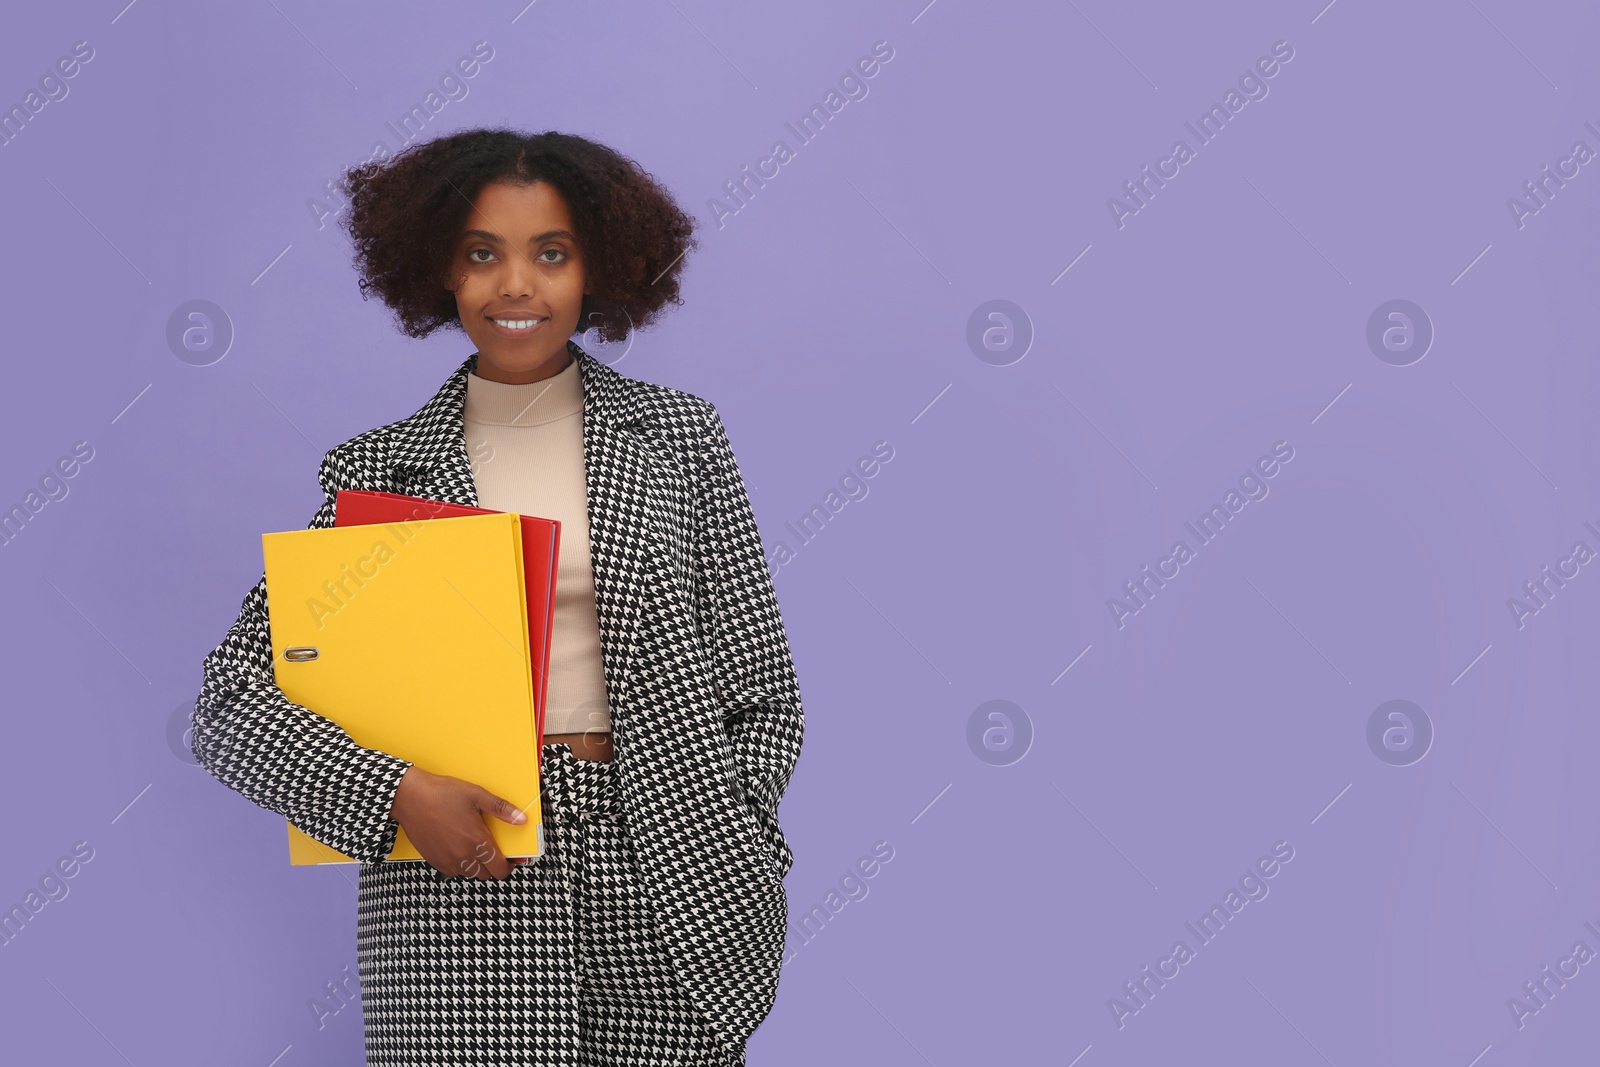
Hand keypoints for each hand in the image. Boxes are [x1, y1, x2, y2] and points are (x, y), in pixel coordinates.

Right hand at [389, 766, 527, 878]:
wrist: (409, 797)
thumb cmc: (441, 794)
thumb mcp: (476, 795)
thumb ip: (501, 809)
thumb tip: (521, 819)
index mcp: (477, 841)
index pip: (499, 868)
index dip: (508, 866)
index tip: (510, 860)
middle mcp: (463, 855)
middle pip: (486, 874)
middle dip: (493, 865)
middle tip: (492, 851)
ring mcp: (447, 860)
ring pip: (469, 874)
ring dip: (476, 866)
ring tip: (475, 847)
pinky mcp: (434, 860)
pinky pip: (452, 872)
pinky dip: (459, 865)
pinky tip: (458, 849)